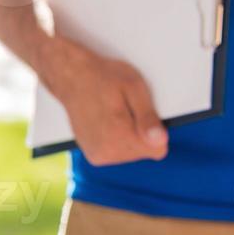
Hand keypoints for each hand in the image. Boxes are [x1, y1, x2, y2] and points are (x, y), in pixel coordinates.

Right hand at [37, 34, 168, 164]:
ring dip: (130, 135)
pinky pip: (118, 151)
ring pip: (132, 152)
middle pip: (144, 151)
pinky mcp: (93, 155)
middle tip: (128, 109)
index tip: (145, 114)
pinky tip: (109, 121)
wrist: (72, 78)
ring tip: (117, 113)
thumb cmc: (103, 78)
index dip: (156, 130)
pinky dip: (118, 138)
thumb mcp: (134, 88)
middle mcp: (107, 153)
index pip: (157, 150)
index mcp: (119, 138)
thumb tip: (161, 140)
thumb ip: (148, 118)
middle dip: (142, 132)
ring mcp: (97, 156)